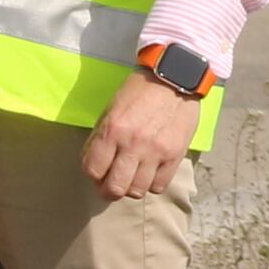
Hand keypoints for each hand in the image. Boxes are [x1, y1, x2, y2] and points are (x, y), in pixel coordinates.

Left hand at [83, 70, 197, 201]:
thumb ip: (101, 138)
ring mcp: (156, 152)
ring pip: (137, 191)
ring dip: (131, 187)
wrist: (174, 77)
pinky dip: (152, 184)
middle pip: (115, 188)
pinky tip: (150, 173)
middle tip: (112, 183)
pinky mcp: (175, 155)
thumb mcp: (112, 109)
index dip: (93, 174)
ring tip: (132, 176)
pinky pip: (159, 186)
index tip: (98, 171)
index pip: (93, 170)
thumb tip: (95, 165)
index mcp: (113, 129)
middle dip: (109, 190)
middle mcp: (133, 144)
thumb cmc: (139, 91)